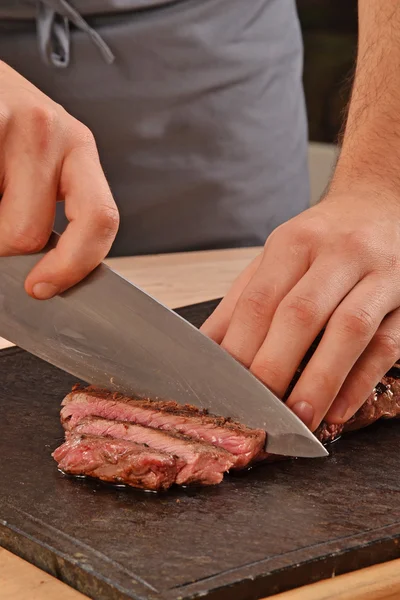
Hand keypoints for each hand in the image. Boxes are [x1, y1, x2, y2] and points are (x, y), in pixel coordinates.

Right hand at [0, 61, 118, 298]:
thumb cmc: (3, 119)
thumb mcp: (37, 156)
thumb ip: (46, 203)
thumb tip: (39, 268)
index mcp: (78, 147)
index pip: (100, 220)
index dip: (73, 266)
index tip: (42, 288)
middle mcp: (51, 131)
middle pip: (28, 233)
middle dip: (4, 246)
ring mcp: (10, 122)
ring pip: (1, 226)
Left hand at [201, 189, 399, 430]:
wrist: (383, 203)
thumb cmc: (325, 237)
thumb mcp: (279, 254)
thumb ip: (244, 298)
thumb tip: (207, 347)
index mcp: (294, 242)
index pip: (260, 299)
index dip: (241, 347)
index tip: (227, 387)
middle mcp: (337, 253)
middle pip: (300, 314)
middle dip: (275, 368)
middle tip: (260, 412)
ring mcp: (377, 274)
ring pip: (348, 330)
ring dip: (321, 381)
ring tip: (300, 419)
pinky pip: (386, 344)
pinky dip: (360, 382)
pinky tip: (339, 410)